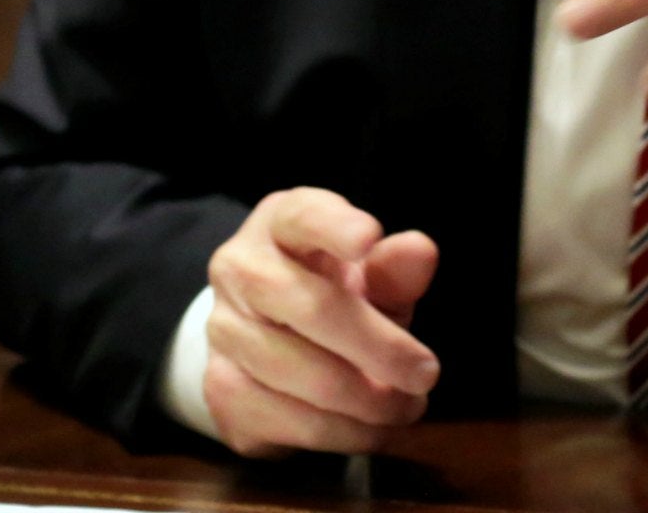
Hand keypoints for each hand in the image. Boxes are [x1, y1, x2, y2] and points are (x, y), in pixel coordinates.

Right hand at [202, 187, 439, 456]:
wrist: (274, 338)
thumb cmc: (336, 293)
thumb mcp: (371, 274)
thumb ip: (394, 268)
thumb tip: (421, 250)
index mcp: (281, 223)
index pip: (303, 216)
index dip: (334, 226)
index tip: (370, 238)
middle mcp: (240, 268)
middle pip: (307, 305)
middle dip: (376, 346)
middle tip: (426, 374)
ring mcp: (223, 329)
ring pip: (294, 370)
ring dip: (363, 400)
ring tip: (407, 407)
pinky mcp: (221, 387)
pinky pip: (284, 418)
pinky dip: (338, 432)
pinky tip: (371, 429)